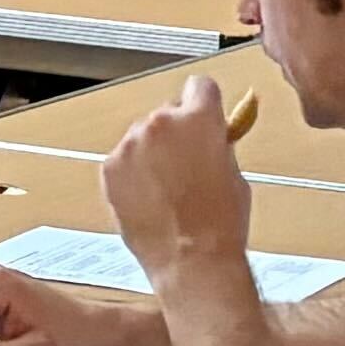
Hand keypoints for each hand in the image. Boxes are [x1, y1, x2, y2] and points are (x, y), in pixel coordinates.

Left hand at [100, 74, 255, 286]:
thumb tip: (214, 135)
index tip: (205, 116)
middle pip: (169, 113)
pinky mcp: (110, 167)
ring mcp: (131, 144)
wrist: (191, 259)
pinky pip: (124, 160)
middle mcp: (160, 124)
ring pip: (143, 137)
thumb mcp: (234, 173)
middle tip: (188, 164)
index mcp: (199, 119)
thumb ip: (220, 144)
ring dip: (153, 153)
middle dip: (178, 133)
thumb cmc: (221, 222)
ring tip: (168, 189)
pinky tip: (150, 198)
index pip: (201, 86)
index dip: (205, 104)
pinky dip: (133, 173)